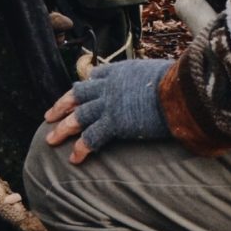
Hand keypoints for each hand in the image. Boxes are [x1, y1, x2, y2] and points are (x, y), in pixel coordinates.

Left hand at [43, 58, 170, 162]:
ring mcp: (109, 103)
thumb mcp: (164, 72)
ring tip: (51, 139)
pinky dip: (81, 148)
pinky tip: (74, 159)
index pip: (97, 75)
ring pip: (78, 116)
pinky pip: (91, 137)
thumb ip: (156, 78)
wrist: (180, 91)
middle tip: (49, 115)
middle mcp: (110, 85)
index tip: (79, 89)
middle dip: (62, 105)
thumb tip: (170, 82)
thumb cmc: (180, 82)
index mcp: (122, 71)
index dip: (87, 83)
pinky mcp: (113, 122)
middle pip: (78, 94)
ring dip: (62, 129)